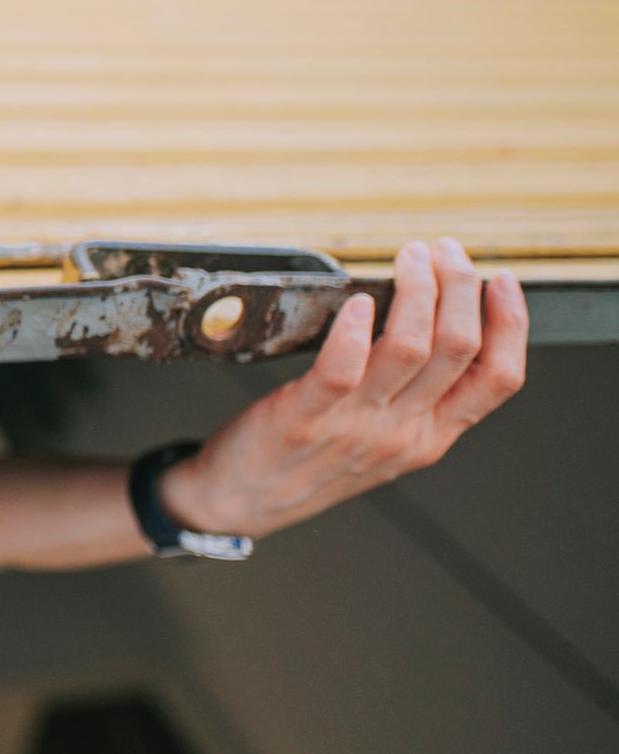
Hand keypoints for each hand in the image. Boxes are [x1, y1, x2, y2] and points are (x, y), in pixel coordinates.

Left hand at [163, 238, 528, 536]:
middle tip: (443, 251)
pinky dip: (355, 330)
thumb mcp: (384, 440)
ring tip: (410, 258)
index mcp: (430, 436)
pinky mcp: (304, 419)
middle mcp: (402, 431)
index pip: (498, 379)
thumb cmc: (309, 462)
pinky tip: (359, 302)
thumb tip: (440, 327)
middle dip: (459, 287)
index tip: (503, 281)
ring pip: (411, 348)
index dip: (510, 324)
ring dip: (416, 290)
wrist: (242, 502)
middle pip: (458, 349)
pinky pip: (342, 369)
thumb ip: (417, 397)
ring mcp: (355, 427)